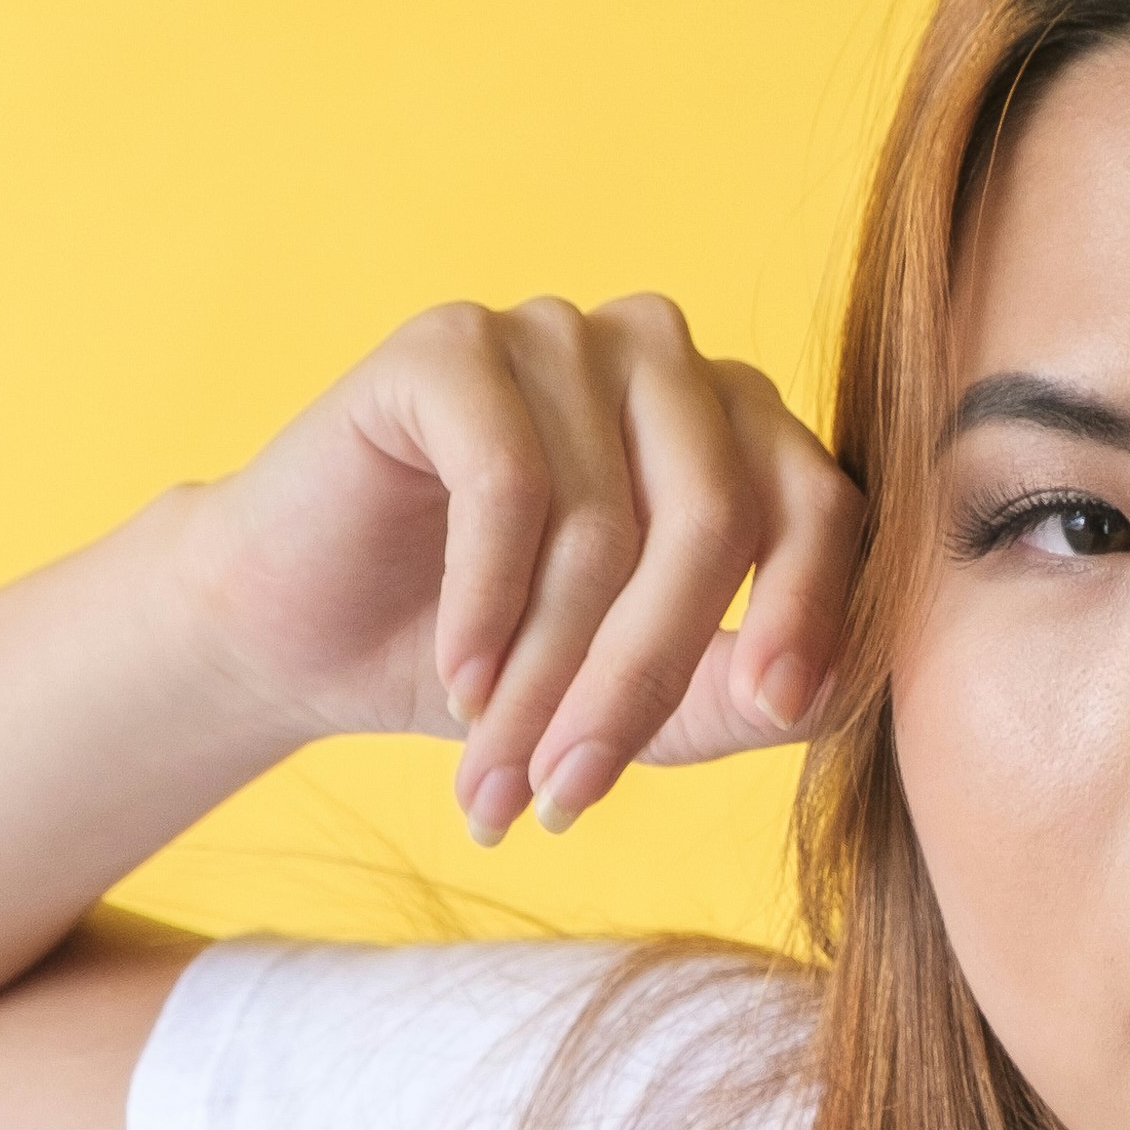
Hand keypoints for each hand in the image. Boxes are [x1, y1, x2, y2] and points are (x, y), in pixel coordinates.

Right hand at [171, 295, 861, 840]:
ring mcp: (555, 335)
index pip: (819, 502)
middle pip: (711, 521)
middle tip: (573, 794)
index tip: (778, 711)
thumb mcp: (633, 701)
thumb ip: (739, 695)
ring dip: (546, 674)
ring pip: (602, 524)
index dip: (811, 609)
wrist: (298, 630)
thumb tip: (831, 699)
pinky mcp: (451, 345)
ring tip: (497, 773)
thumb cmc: (485, 665)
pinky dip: (486, 603)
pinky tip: (461, 674)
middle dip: (641, 679)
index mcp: (732, 422)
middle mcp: (657, 356)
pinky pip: (508, 484)